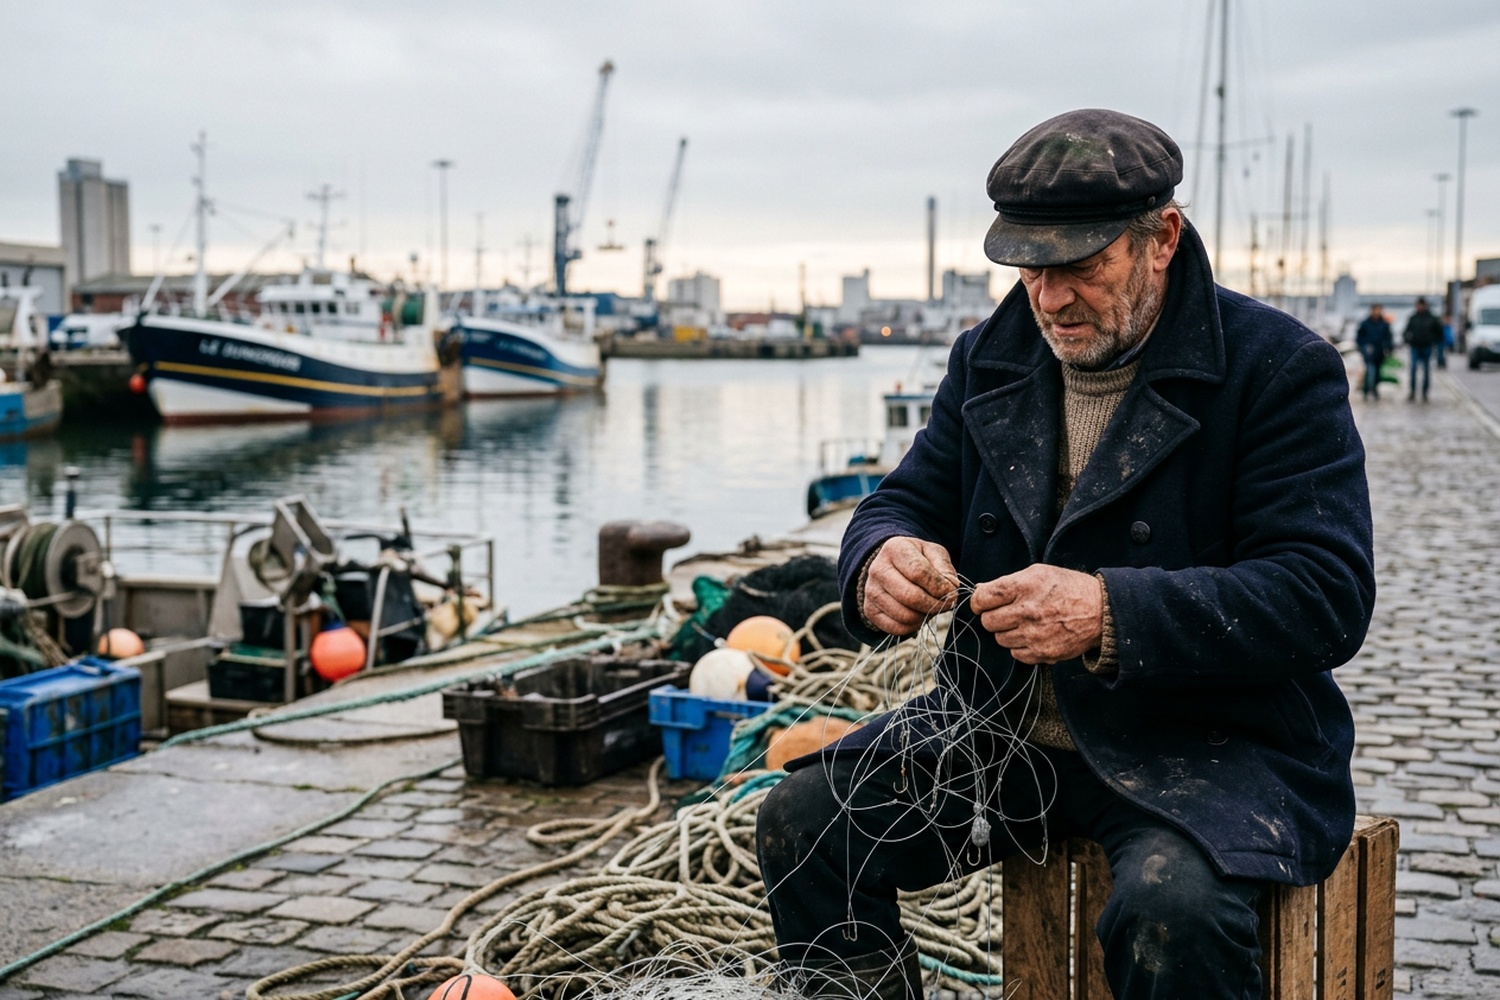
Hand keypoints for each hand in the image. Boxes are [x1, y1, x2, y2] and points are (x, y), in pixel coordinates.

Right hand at [862, 537, 959, 635]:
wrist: (892, 567)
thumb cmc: (918, 559)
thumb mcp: (934, 554)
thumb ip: (945, 569)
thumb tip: (950, 589)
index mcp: (895, 549)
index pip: (919, 572)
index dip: (939, 586)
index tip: (951, 591)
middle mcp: (878, 569)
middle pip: (910, 596)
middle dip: (934, 604)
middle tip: (946, 604)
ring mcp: (871, 591)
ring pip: (904, 615)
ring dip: (925, 616)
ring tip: (931, 608)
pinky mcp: (870, 610)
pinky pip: (896, 628)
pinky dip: (913, 626)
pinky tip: (918, 615)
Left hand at [970, 564, 1101, 663]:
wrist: (1101, 611)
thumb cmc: (1068, 588)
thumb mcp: (1038, 573)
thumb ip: (1008, 583)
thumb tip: (980, 591)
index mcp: (1024, 587)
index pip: (982, 598)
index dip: (978, 601)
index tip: (983, 603)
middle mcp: (1027, 611)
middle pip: (987, 622)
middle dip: (993, 617)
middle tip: (1007, 612)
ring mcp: (1034, 634)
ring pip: (1000, 639)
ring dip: (1008, 632)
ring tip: (1025, 622)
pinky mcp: (1042, 652)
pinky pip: (1016, 654)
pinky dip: (1021, 646)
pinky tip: (1034, 634)